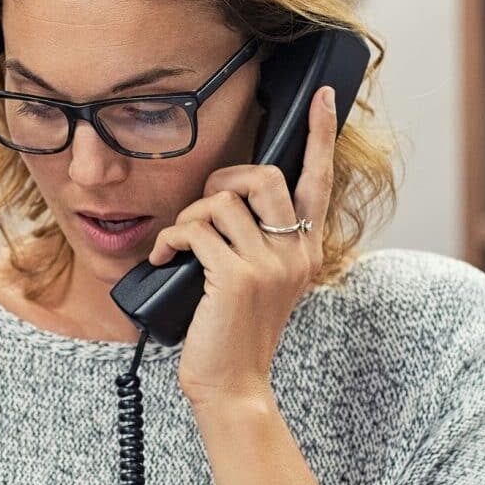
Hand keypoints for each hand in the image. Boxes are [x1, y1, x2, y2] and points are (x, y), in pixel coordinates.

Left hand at [148, 85, 335, 410]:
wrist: (232, 387)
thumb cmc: (235, 334)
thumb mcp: (263, 284)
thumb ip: (260, 243)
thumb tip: (228, 200)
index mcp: (307, 251)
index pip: (320, 181)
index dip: (320, 135)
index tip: (322, 97)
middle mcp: (296, 253)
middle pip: (263, 176)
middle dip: (222, 179)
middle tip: (203, 210)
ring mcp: (269, 264)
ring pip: (220, 202)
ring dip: (188, 218)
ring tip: (179, 247)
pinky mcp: (236, 276)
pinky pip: (194, 229)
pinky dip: (169, 240)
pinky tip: (162, 261)